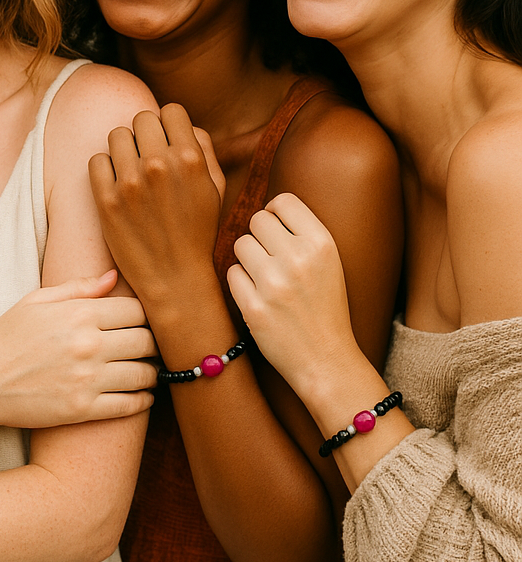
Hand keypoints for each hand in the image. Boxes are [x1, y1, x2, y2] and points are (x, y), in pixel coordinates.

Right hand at [0, 271, 156, 430]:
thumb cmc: (4, 338)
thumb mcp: (35, 301)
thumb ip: (78, 288)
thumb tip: (113, 276)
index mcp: (78, 314)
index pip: (136, 311)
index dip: (142, 316)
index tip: (138, 323)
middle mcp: (88, 345)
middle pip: (146, 341)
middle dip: (151, 343)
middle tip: (148, 348)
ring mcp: (87, 379)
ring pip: (143, 374)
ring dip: (150, 373)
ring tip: (147, 371)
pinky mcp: (83, 410)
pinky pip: (129, 405)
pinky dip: (143, 401)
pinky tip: (142, 396)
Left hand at [89, 105, 224, 309]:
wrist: (174, 278)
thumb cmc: (197, 231)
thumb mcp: (215, 188)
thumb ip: (203, 148)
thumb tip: (184, 125)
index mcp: (190, 159)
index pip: (170, 110)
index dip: (169, 124)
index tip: (166, 140)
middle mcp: (160, 165)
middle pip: (141, 118)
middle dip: (145, 134)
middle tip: (148, 157)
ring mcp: (130, 182)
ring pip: (116, 135)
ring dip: (124, 150)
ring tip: (132, 171)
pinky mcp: (106, 200)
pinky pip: (96, 160)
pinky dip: (105, 168)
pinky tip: (117, 184)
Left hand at [228, 193, 356, 393]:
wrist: (326, 360)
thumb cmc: (324, 308)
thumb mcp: (330, 263)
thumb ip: (302, 234)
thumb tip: (267, 210)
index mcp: (322, 244)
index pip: (283, 201)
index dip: (274, 213)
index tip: (276, 230)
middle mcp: (299, 259)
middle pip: (257, 220)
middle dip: (259, 237)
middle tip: (269, 258)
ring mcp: (274, 283)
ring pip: (240, 244)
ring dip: (247, 259)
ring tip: (265, 278)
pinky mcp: (254, 307)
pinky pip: (232, 274)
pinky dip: (240, 283)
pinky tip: (258, 296)